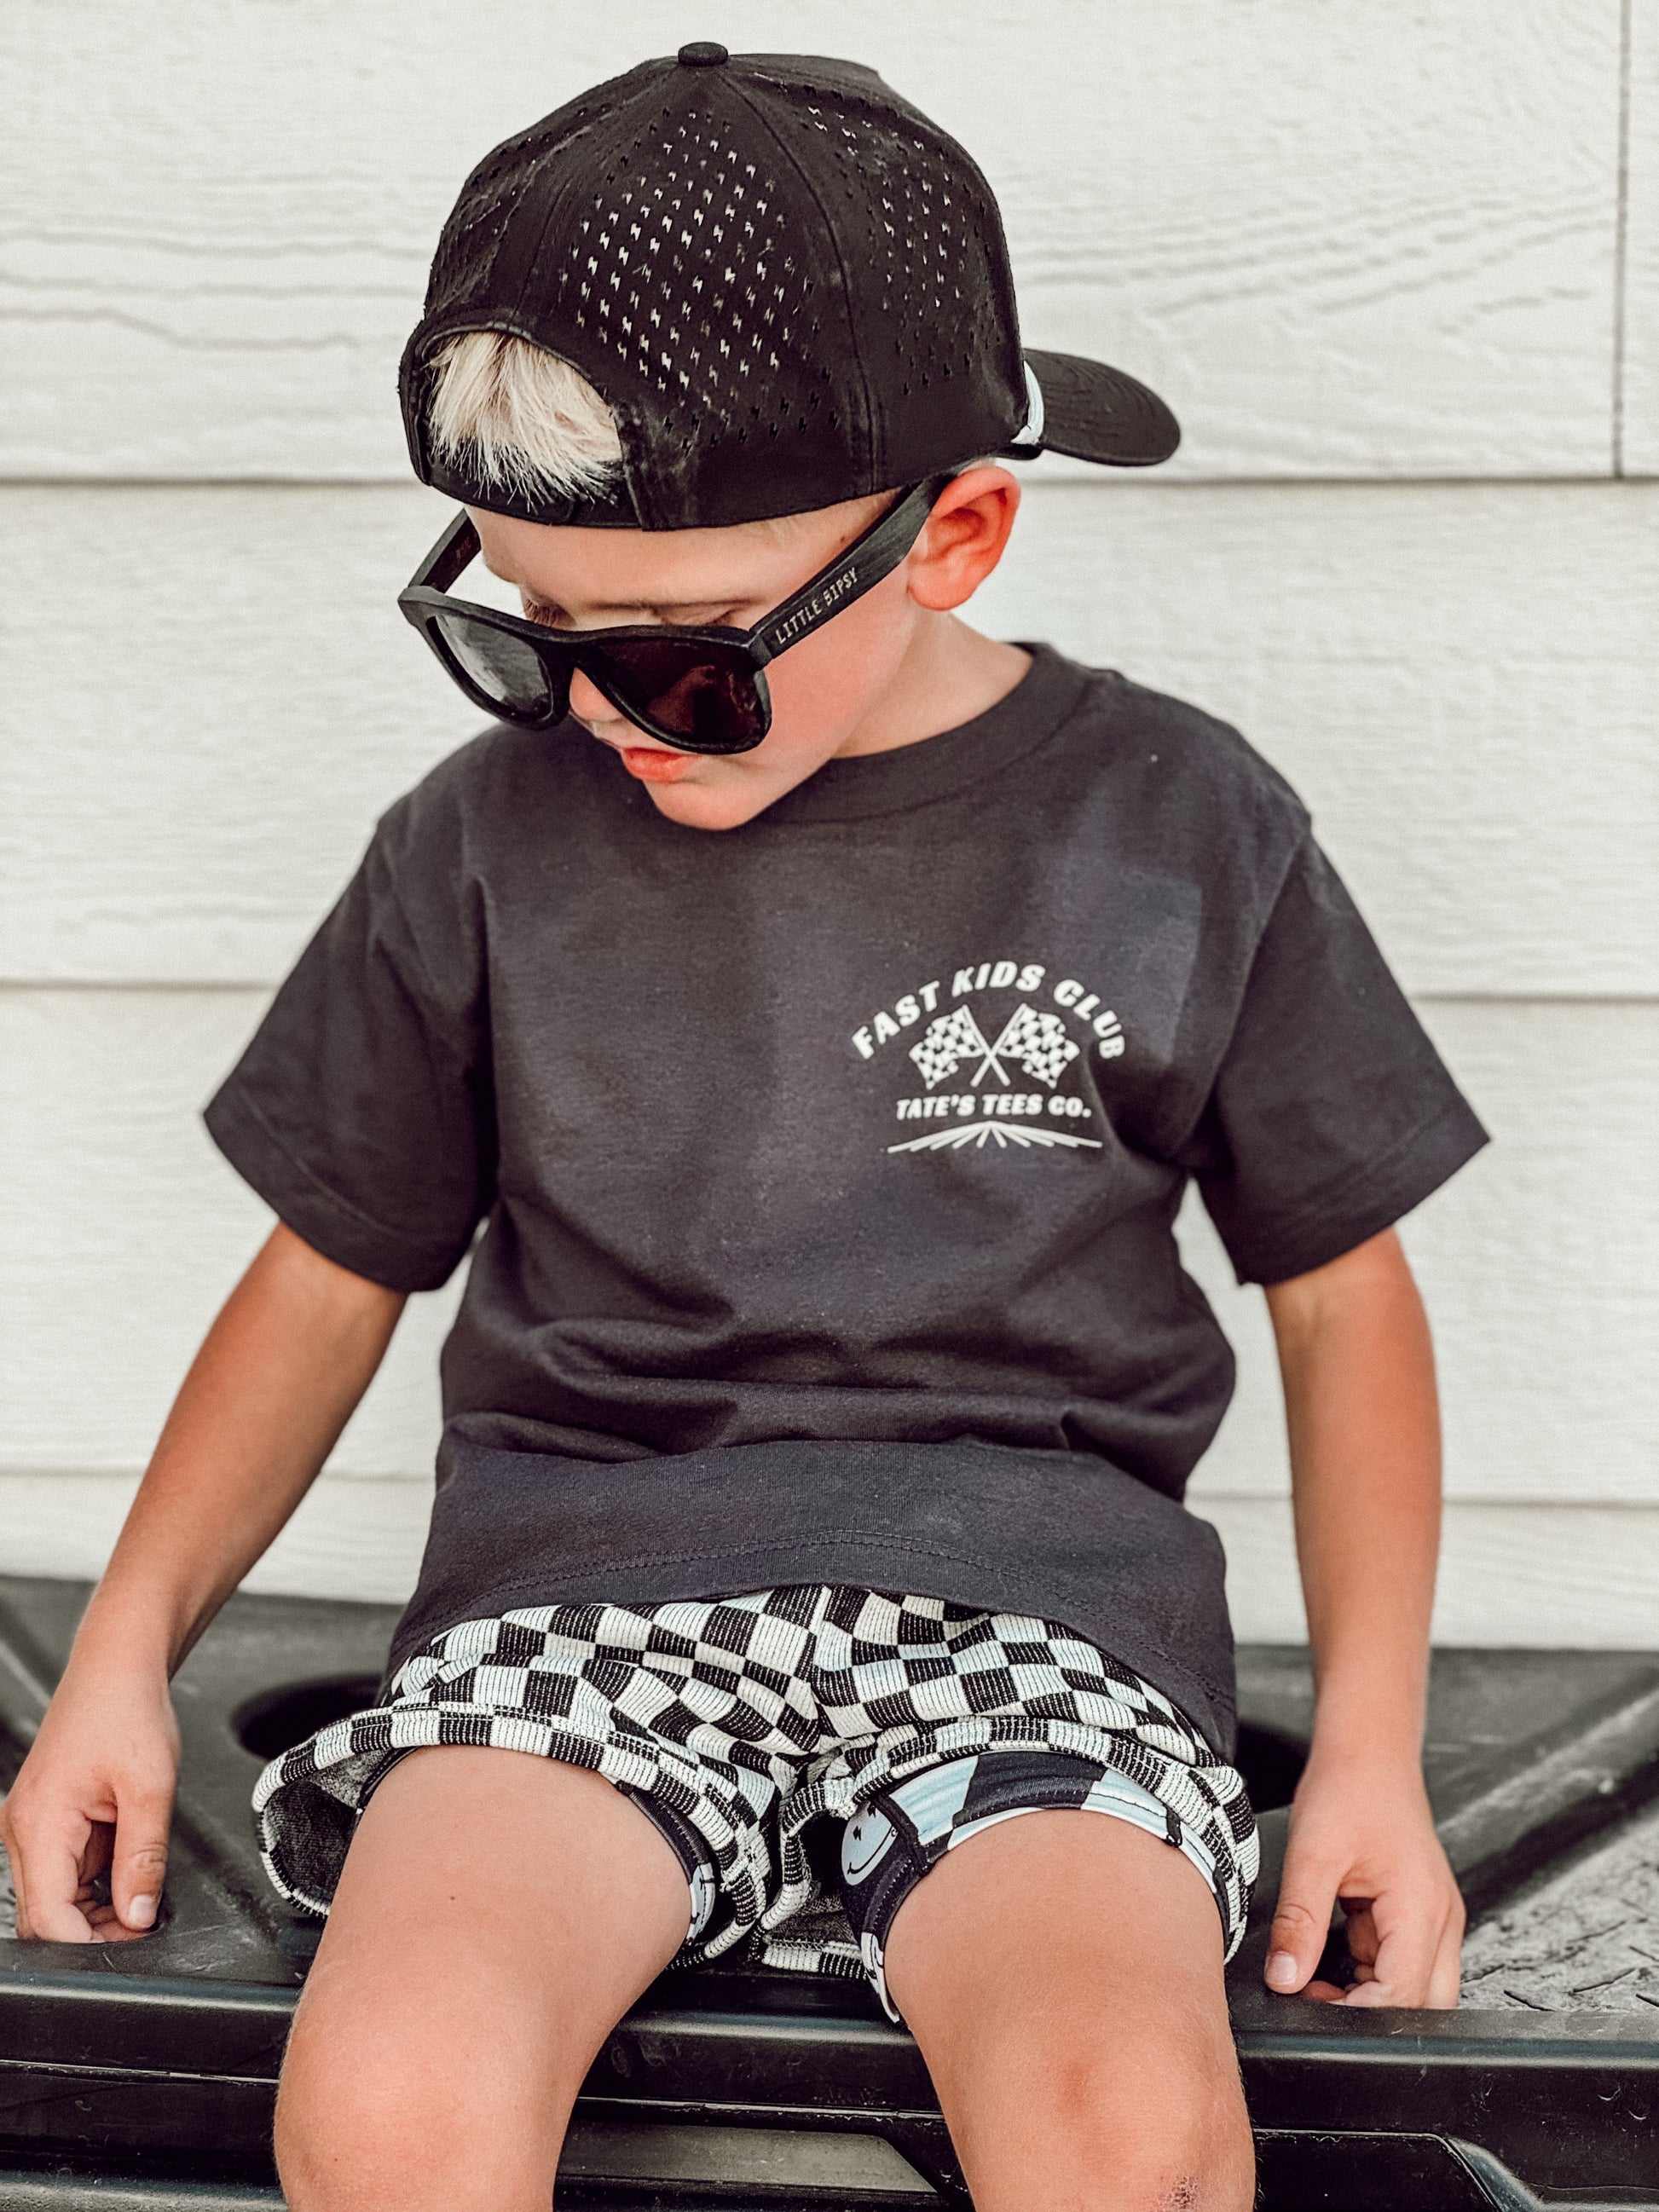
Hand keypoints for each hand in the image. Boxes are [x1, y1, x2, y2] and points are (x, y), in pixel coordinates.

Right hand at [0, 1661, 179, 1941]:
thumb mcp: (151, 1788)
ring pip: (52, 1897)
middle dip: (92, 1931)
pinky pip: (62, 1872)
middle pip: (44, 1914)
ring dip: (93, 1909)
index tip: (132, 1944)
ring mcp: (30, 1827)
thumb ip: (144, 1858)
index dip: (88, 1943)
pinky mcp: (45, 1822)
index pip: (47, 1918)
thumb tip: (139, 1916)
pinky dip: (92, 1884)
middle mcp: (23, 1830)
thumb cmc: (127, 1712)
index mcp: (39, 1824)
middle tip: (142, 1925)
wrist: (116, 1670)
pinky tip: (124, 1871)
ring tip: (140, 1895)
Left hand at [1264, 1748, 1463, 2006]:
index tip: (1313, 2009)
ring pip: (1414, 1986)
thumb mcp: (1311, 1854)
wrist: (1368, 1751)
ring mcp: (1434, 1917)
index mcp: (1422, 1908)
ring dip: (1369, 1991)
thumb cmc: (1349, 1789)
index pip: (1404, 1996)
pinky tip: (1334, 1947)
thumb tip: (1285, 1978)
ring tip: (1318, 1970)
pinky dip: (1369, 1968)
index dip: (1358, 2016)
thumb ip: (1298, 1922)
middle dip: (1371, 2014)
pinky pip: (1401, 1960)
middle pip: (1422, 2004)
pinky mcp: (1419, 1912)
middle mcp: (1441, 1919)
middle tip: (1316, 1997)